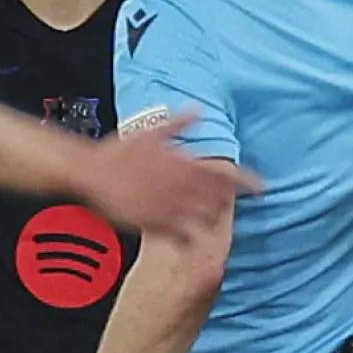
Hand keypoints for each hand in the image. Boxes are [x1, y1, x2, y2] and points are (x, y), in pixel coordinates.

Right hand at [73, 119, 260, 240]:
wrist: (91, 172)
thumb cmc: (119, 152)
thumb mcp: (152, 130)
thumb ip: (180, 122)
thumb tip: (199, 110)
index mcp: (182, 163)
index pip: (224, 173)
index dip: (245, 181)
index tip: (261, 187)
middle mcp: (179, 186)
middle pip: (217, 199)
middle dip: (228, 203)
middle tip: (235, 206)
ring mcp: (167, 206)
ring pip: (203, 218)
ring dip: (214, 220)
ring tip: (217, 222)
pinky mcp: (154, 222)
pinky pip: (181, 235)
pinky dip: (193, 239)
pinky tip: (197, 242)